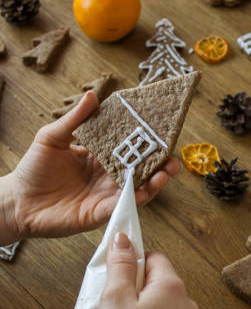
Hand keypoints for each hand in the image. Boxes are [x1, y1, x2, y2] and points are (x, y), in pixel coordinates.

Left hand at [5, 91, 180, 240]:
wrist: (18, 202)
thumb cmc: (34, 169)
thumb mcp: (52, 137)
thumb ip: (75, 120)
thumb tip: (92, 95)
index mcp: (99, 157)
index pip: (128, 147)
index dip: (145, 142)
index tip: (160, 132)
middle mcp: (107, 177)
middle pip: (140, 170)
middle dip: (159, 164)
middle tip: (173, 158)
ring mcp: (106, 196)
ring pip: (137, 189)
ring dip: (155, 182)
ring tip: (167, 172)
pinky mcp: (100, 213)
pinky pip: (122, 206)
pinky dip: (136, 199)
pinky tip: (146, 190)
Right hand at [96, 233, 198, 308]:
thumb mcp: (115, 298)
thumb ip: (120, 264)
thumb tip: (124, 237)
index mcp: (172, 286)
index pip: (154, 257)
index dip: (132, 263)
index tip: (115, 280)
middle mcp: (188, 304)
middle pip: (159, 283)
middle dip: (136, 290)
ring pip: (163, 308)